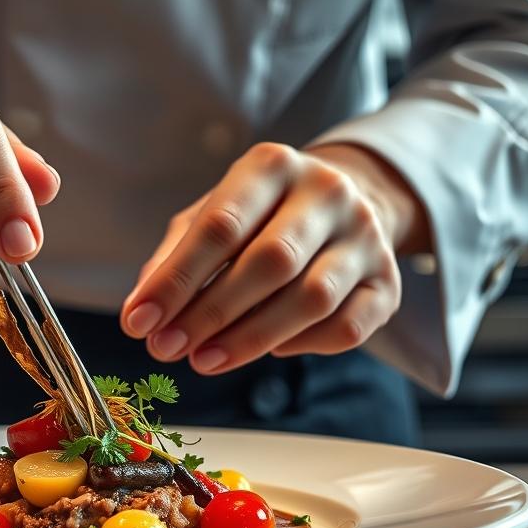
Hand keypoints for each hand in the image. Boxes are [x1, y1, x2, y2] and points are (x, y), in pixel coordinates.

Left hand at [120, 142, 427, 374]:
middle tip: (168, 349)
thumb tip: (140, 315)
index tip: (139, 323)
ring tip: (204, 360)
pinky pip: (347, 327)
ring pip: (312, 299)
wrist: (345, 201)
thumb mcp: (210, 216)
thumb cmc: (259, 216)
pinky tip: (268, 349)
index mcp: (273, 166)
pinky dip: (302, 345)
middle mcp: (327, 192)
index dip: (175, 280)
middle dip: (211, 314)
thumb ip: (174, 259)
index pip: (220, 226)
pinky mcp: (388, 282)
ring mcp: (365, 237)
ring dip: (251, 338)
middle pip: (270, 262)